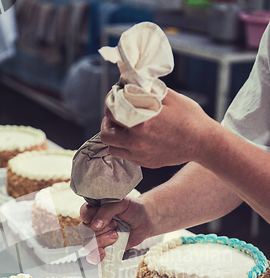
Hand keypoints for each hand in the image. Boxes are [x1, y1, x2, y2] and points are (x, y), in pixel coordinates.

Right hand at [80, 196, 149, 263]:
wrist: (144, 221)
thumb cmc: (132, 209)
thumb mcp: (121, 203)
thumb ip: (106, 211)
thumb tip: (95, 225)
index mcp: (95, 210)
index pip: (84, 214)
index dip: (93, 217)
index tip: (109, 218)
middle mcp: (93, 224)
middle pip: (85, 231)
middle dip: (101, 230)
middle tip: (115, 225)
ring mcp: (97, 237)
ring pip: (87, 244)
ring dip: (101, 241)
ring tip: (116, 236)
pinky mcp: (103, 248)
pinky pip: (92, 257)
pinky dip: (96, 257)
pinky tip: (104, 252)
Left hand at [100, 88, 214, 167]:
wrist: (203, 142)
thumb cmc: (189, 118)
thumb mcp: (169, 97)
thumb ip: (147, 90)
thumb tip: (132, 82)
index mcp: (140, 123)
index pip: (110, 113)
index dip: (109, 102)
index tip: (114, 97)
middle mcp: (137, 142)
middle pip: (106, 135)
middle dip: (108, 122)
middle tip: (114, 115)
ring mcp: (140, 155)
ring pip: (113, 148)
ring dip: (114, 137)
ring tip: (123, 129)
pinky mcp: (146, 163)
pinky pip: (126, 156)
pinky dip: (125, 147)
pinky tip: (135, 138)